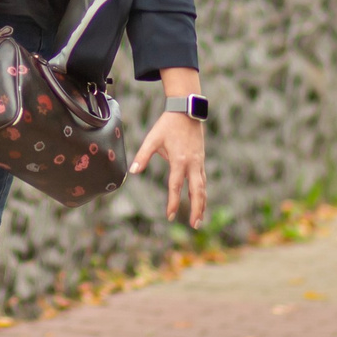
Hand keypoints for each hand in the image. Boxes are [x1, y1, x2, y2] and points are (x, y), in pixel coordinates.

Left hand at [132, 106, 207, 230]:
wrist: (187, 111)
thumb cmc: (167, 125)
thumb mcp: (152, 138)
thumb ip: (143, 155)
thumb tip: (133, 171)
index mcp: (180, 160)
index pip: (176, 187)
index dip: (173, 202)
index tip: (170, 216)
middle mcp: (193, 164)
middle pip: (197, 191)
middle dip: (196, 209)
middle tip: (195, 226)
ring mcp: (199, 162)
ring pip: (203, 187)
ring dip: (202, 204)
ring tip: (199, 219)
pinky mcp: (201, 160)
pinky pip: (203, 180)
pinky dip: (203, 192)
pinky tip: (201, 200)